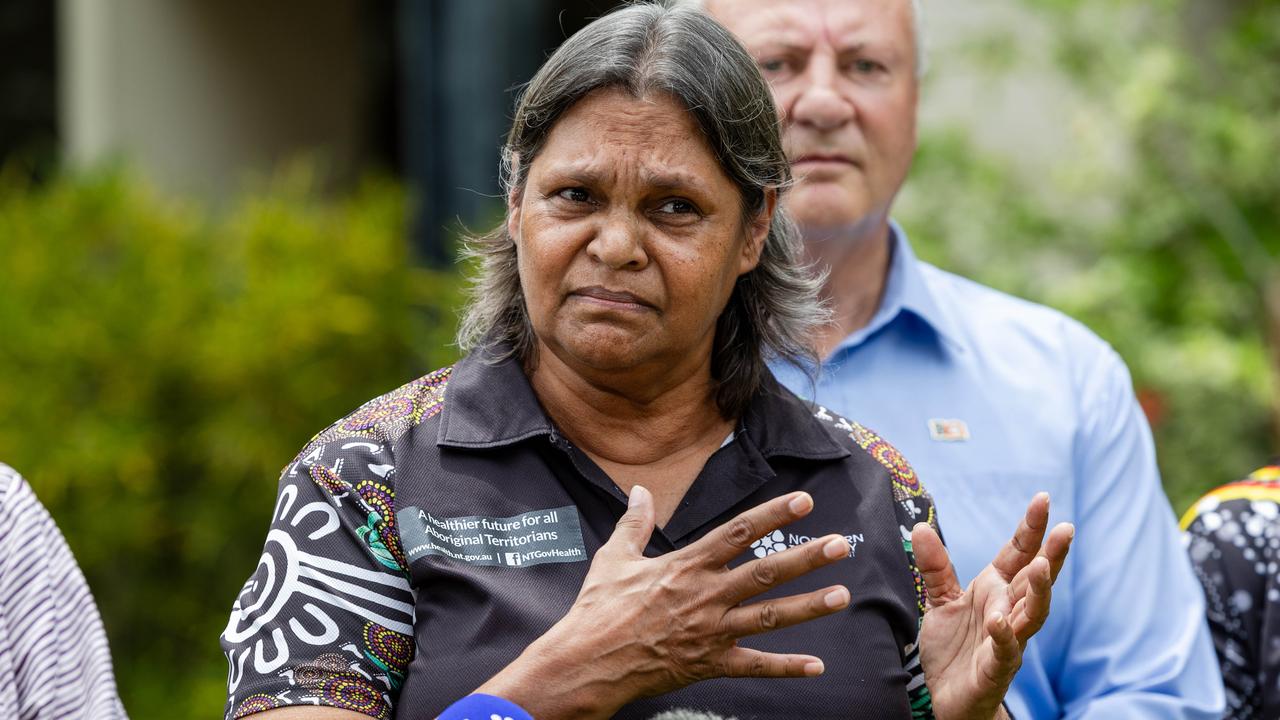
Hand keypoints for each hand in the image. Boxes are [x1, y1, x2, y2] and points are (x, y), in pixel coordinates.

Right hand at [477, 486, 852, 718]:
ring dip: (808, 606)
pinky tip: (817, 665)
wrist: (588, 661)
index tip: (803, 501)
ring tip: (842, 595)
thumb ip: (634, 523)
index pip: (737, 533)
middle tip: (840, 545)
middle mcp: (705, 595)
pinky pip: (754, 664)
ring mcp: (711, 630)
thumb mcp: (614, 558)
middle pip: (765, 572)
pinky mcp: (710, 662)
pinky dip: (786, 666)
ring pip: (769, 616)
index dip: (772, 515)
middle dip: (805, 557)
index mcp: (685, 566)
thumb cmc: (598, 609)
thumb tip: (640, 490)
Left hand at [914, 493, 1073, 719]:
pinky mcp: (996, 669)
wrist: (949, 698)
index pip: (1018, 554)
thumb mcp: (941, 601)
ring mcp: (1007, 641)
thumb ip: (935, 567)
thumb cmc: (954, 648)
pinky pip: (1005, 652)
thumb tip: (921, 527)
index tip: (1043, 499)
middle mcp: (1008, 611)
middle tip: (1066, 529)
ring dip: (1039, 592)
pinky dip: (1005, 636)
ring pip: (1031, 614)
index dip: (1030, 529)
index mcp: (996, 590)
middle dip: (1052, 556)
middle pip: (1035, 580)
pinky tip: (1001, 621)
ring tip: (1042, 567)